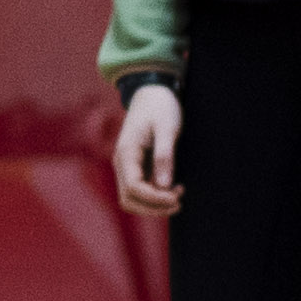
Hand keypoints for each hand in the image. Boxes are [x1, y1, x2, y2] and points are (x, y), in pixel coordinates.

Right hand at [109, 81, 181, 217]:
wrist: (151, 92)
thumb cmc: (160, 107)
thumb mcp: (167, 128)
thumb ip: (164, 156)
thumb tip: (164, 186)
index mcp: (126, 153)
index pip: (133, 188)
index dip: (155, 199)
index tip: (177, 197)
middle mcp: (122, 163)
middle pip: (128, 200)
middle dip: (153, 208)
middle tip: (178, 203)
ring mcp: (127, 166)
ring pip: (132, 199)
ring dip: (154, 204)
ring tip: (178, 195)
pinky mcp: (136, 167)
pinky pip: (140, 190)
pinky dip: (155, 196)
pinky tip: (174, 188)